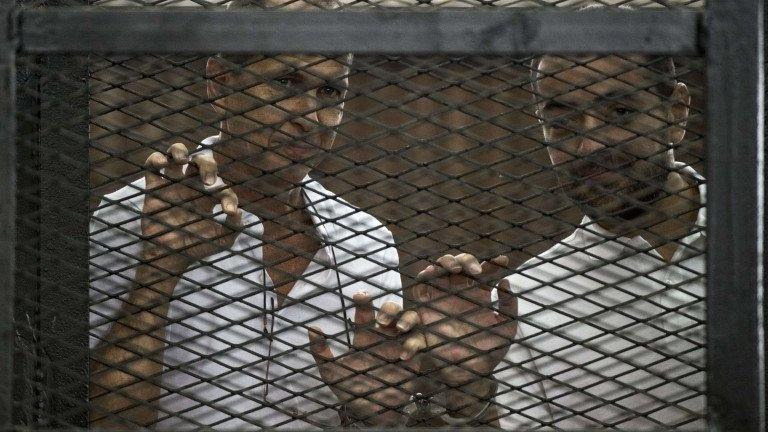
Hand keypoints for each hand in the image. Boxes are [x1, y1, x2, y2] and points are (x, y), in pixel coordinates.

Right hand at [141, 143, 240, 272]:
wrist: (169, 257)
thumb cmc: (195, 247)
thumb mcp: (221, 240)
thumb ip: (234, 228)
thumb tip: (239, 213)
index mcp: (209, 197)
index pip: (222, 186)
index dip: (228, 196)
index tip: (228, 212)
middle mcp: (192, 186)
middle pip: (202, 162)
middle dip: (208, 166)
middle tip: (208, 183)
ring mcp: (172, 184)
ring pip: (177, 154)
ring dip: (179, 150)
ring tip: (183, 159)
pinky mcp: (153, 187)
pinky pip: (152, 165)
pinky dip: (156, 158)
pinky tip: (163, 164)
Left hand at [308, 293, 421, 425]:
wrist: (370, 413)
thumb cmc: (350, 389)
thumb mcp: (331, 372)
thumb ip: (320, 352)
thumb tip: (312, 328)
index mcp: (364, 335)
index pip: (365, 311)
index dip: (363, 300)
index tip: (360, 297)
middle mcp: (384, 335)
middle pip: (392, 309)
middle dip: (389, 308)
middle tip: (381, 320)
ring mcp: (400, 344)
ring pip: (410, 319)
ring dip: (406, 319)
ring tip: (398, 328)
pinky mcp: (414, 358)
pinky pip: (420, 343)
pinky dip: (414, 344)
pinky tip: (403, 354)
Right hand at [414, 253, 516, 419]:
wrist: (468, 371)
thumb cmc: (490, 350)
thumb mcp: (506, 328)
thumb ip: (509, 305)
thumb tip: (505, 281)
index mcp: (480, 294)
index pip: (486, 272)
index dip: (494, 264)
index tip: (503, 261)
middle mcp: (460, 291)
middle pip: (460, 264)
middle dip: (466, 260)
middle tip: (477, 271)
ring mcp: (443, 296)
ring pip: (440, 269)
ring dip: (446, 262)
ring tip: (455, 268)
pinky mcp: (427, 306)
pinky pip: (421, 285)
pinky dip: (424, 275)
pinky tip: (431, 273)